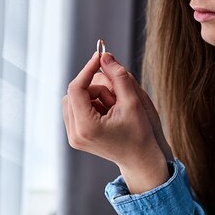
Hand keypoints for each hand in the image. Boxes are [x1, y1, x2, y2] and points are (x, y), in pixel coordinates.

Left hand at [62, 51, 168, 193]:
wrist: (140, 159)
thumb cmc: (140, 132)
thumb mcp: (132, 101)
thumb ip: (118, 76)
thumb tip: (105, 55)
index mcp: (87, 127)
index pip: (76, 89)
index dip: (87, 69)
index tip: (100, 58)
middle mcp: (75, 134)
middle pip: (74, 93)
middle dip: (94, 87)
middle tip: (115, 96)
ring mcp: (73, 137)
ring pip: (74, 100)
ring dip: (93, 96)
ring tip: (112, 107)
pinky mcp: (76, 137)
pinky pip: (76, 109)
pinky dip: (91, 104)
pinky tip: (106, 113)